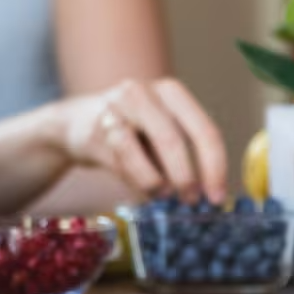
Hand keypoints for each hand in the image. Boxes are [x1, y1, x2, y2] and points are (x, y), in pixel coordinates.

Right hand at [58, 79, 227, 203]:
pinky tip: (141, 188)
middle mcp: (143, 93)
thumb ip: (183, 156)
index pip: (203, 129)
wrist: (77, 121)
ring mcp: (114, 108)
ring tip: (162, 196)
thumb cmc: (132, 130)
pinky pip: (116, 160)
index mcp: (171, 93)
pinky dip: (132, 179)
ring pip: (138, 150)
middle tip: (190, 201)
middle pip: (171, 138)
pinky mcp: (94, 127)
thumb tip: (207, 193)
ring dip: (153, 181)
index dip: (214, 167)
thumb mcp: (162, 132)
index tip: (216, 197)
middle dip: (184, 176)